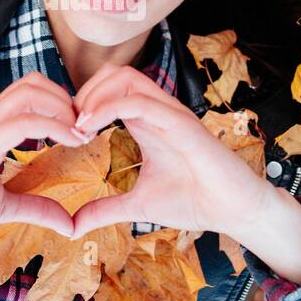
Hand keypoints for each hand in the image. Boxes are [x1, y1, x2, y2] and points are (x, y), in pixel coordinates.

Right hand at [0, 72, 85, 246]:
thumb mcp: (2, 208)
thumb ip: (35, 208)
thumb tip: (69, 224)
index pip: (30, 91)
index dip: (62, 104)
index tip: (82, 131)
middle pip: (34, 82)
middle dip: (68, 100)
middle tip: (85, 131)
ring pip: (29, 92)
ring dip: (64, 108)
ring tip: (81, 135)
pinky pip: (21, 122)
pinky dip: (54, 126)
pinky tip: (71, 143)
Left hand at [67, 63, 278, 241]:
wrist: (235, 211)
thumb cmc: (195, 201)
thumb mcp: (138, 206)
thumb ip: (106, 210)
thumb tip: (73, 227)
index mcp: (148, 122)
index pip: (110, 89)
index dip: (82, 103)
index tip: (65, 134)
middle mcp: (159, 111)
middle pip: (114, 73)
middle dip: (84, 93)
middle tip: (68, 126)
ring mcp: (171, 113)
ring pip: (125, 78)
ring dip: (94, 96)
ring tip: (77, 127)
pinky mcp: (181, 124)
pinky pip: (140, 102)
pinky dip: (108, 109)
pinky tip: (90, 130)